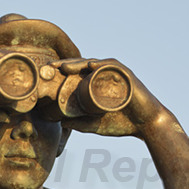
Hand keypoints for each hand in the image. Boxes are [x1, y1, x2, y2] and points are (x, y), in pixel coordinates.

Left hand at [50, 58, 168, 137]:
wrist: (147, 125)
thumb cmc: (121, 123)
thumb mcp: (95, 124)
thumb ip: (79, 123)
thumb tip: (61, 123)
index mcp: (95, 83)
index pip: (74, 74)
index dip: (59, 73)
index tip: (42, 75)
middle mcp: (103, 75)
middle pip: (80, 66)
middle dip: (63, 65)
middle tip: (47, 67)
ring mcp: (114, 73)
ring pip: (93, 64)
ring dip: (77, 64)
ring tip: (63, 67)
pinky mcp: (126, 75)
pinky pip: (112, 66)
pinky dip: (100, 65)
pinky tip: (90, 66)